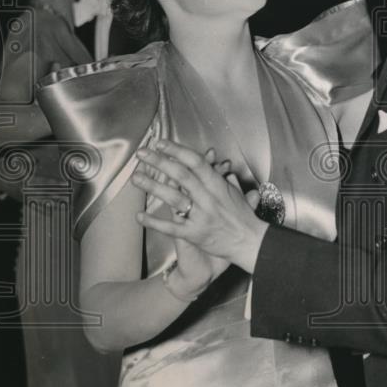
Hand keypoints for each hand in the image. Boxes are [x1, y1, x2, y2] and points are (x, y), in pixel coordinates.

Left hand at [132, 139, 267, 273]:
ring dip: (153, 186)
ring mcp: (201, 216)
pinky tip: (139, 215)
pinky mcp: (195, 234)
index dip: (177, 150)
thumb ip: (224, 178)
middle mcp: (209, 198)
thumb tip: (217, 164)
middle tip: (142, 153)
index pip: (195, 162)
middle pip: (181, 175)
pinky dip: (154, 222)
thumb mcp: (236, 193)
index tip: (160, 143)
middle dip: (159, 162)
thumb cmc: (244, 218)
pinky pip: (171, 227)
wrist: (250, 243)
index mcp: (218, 185)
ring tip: (136, 177)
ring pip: (174, 198)